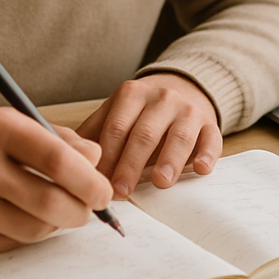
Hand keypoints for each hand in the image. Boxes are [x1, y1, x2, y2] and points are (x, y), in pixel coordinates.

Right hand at [0, 107, 113, 256]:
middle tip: (90, 209)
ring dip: (57, 225)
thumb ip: (56, 138)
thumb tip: (96, 159)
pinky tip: (24, 220)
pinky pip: (11, 245)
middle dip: (81, 210)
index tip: (103, 190)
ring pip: (35, 229)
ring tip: (56, 212)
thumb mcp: (8, 126)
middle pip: (50, 200)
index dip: (89, 179)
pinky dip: (28, 236)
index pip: (56, 157)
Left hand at [77, 73, 221, 198]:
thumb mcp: (117, 111)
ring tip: (160, 182)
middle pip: (144, 133)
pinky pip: (212, 138)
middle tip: (121, 191)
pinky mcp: (210, 123)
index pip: (116, 128)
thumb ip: (95, 132)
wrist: (184, 88)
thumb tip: (66, 158)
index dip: (106, 157)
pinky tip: (200, 169)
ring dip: (170, 159)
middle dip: (131, 164)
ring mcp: (188, 110)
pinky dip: (207, 154)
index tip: (97, 183)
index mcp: (132, 94)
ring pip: (179, 135)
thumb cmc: (142, 111)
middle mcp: (161, 98)